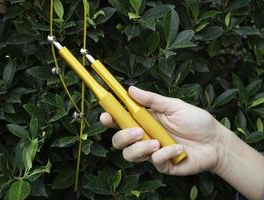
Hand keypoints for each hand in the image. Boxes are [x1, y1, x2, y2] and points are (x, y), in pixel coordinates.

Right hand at [100, 86, 224, 175]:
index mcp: (144, 120)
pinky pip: (154, 162)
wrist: (216, 141)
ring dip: (140, 148)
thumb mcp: (174, 105)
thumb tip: (130, 89)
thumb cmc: (196, 121)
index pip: (121, 120)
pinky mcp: (163, 164)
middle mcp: (145, 136)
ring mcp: (152, 152)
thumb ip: (152, 100)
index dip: (110, 119)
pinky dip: (164, 155)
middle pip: (119, 141)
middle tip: (137, 131)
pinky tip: (177, 149)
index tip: (106, 116)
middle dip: (123, 137)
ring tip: (156, 142)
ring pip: (130, 155)